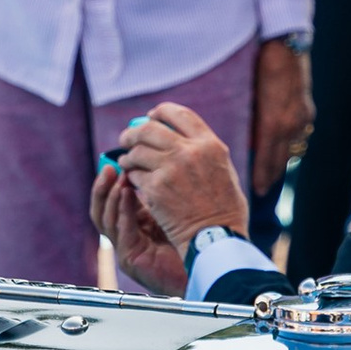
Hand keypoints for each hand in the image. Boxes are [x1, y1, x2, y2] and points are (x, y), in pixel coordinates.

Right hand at [91, 158, 187, 294]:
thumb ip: (163, 187)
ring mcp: (127, 248)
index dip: (111, 180)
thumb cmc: (198, 237)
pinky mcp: (131, 259)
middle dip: (103, 187)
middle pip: (101, 209)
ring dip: (111, 196)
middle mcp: (127, 236)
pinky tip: (127, 194)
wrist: (208, 265)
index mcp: (135, 223)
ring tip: (120, 177)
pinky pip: (121, 232)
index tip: (117, 158)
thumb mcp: (176, 205)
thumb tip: (157, 156)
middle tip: (110, 167)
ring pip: (106, 220)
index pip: (112, 200)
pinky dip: (123, 211)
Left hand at [115, 103, 251, 251]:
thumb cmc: (223, 209)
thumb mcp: (224, 170)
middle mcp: (190, 152)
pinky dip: (129, 175)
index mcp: (210, 145)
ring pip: (137, 151)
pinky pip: (133, 174)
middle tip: (126, 139)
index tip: (150, 117)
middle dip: (133, 132)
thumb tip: (181, 137)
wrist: (216, 237)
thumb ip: (204, 151)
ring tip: (126, 162)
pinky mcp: (155, 188)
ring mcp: (171, 169)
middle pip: (150, 128)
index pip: (178, 114)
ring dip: (128, 155)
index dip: (160, 112)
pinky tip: (131, 180)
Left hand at [250, 38, 311, 195]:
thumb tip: (244, 138)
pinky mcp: (307, 108)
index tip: (257, 192)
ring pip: (292, 148)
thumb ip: (249, 119)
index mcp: (273, 123)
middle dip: (272, 175)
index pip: (267, 159)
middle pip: (282, 159)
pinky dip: (290, 143)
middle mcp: (291, 124)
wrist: (285, 43)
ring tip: (272, 173)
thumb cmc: (258, 64)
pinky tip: (284, 147)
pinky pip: (299, 134)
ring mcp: (302, 117)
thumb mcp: (249, 94)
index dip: (262, 177)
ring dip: (282, 160)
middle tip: (263, 190)